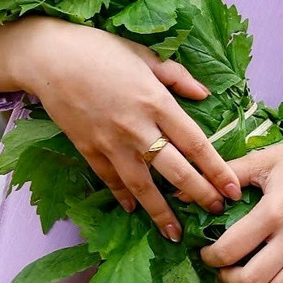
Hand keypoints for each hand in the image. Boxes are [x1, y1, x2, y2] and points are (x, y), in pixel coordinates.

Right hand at [0, 15, 240, 240]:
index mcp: (156, 101)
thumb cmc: (100, 49)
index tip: (232, 189)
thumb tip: (205, 95)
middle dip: (199, 194)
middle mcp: (138, 127)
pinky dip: (122, 196)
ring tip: (176, 233)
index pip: (195, 143)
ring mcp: (111, 142)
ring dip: (161, 211)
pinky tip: (133, 210)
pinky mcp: (88, 149)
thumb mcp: (144, 55)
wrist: (50, 57)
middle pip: (175, 170)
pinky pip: (110, 179)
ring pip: (142, 185)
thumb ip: (176, 77)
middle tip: (216, 211)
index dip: (217, 169)